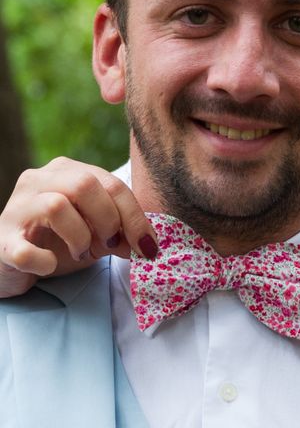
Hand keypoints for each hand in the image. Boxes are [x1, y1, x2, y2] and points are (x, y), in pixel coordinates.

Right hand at [0, 157, 156, 296]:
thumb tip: (147, 245)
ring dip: (79, 236)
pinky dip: (44, 262)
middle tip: (111, 246)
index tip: (148, 246)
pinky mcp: (1, 240)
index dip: (135, 216)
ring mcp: (16, 208)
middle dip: (109, 219)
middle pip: (85, 184)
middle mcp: (38, 180)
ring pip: (56, 205)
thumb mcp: (96, 233)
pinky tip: (50, 265)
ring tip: (81, 252)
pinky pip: (25, 250)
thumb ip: (121, 233)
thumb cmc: (58, 241)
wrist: (11, 261)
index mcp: (67, 171)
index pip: (112, 183)